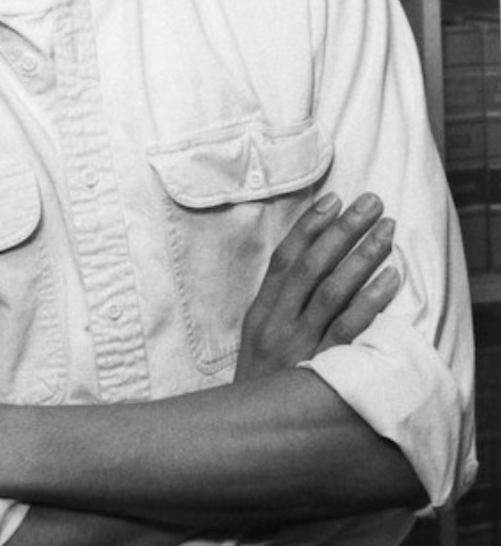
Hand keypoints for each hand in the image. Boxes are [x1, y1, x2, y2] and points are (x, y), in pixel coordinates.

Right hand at [235, 191, 398, 380]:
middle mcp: (277, 323)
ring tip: (385, 231)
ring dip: (361, 257)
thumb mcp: (257, 342)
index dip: (309, 228)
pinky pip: (349, 329)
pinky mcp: (320, 367)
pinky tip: (389, 280)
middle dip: (342, 231)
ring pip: (332, 291)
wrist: (244, 434)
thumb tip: (309, 270)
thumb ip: (279, 309)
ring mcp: (299, 344)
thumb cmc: (259, 386)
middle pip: (311, 266)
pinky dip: (370, 301)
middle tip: (370, 203)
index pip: (285, 260)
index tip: (332, 200)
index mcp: (259, 312)